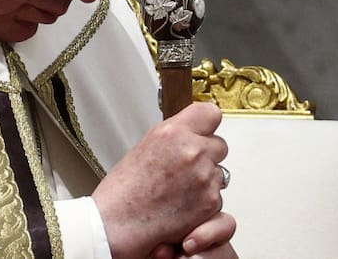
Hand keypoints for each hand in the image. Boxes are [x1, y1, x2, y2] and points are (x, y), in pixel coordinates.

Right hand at [92, 102, 229, 258]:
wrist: (117, 223)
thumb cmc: (123, 190)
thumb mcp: (145, 146)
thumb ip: (173, 136)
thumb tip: (189, 133)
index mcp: (173, 132)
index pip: (210, 113)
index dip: (207, 124)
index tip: (204, 130)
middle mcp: (192, 152)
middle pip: (219, 145)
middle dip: (207, 155)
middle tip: (187, 167)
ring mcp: (204, 178)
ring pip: (220, 173)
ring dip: (206, 180)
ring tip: (179, 190)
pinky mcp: (211, 202)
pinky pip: (218, 197)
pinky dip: (205, 203)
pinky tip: (182, 205)